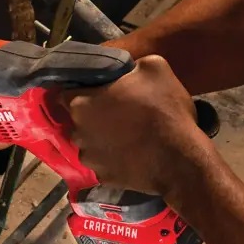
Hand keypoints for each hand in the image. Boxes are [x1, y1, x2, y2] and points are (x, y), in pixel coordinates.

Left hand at [58, 56, 210, 194]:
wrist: (179, 159)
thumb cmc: (162, 109)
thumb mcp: (155, 67)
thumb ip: (132, 64)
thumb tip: (129, 70)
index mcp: (81, 104)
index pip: (65, 93)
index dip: (81, 89)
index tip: (97, 88)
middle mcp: (77, 133)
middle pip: (78, 120)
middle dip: (93, 115)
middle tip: (118, 111)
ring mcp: (90, 159)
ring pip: (90, 144)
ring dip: (102, 138)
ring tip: (127, 135)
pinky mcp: (103, 179)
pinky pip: (105, 164)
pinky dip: (114, 159)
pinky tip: (132, 154)